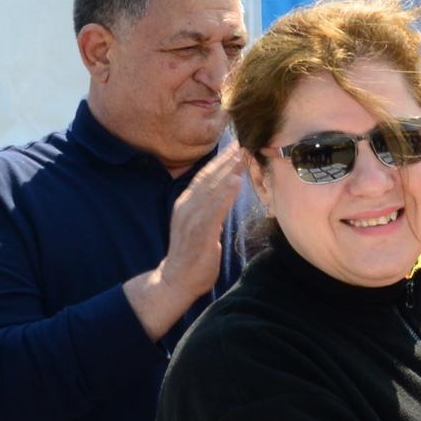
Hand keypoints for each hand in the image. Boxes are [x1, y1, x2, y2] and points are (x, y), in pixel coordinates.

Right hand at [125, 143, 244, 339]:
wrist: (177, 279)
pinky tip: (235, 181)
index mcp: (187, 204)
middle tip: (243, 141)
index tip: (237, 145)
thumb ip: (213, 209)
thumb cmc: (194, 253)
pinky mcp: (198, 233)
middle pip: (208, 177)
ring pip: (210, 189)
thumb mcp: (204, 225)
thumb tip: (227, 193)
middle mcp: (187, 207)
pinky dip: (224, 194)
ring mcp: (191, 219)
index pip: (205, 177)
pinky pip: (213, 209)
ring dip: (227, 170)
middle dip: (226, 159)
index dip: (220, 160)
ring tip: (242, 154)